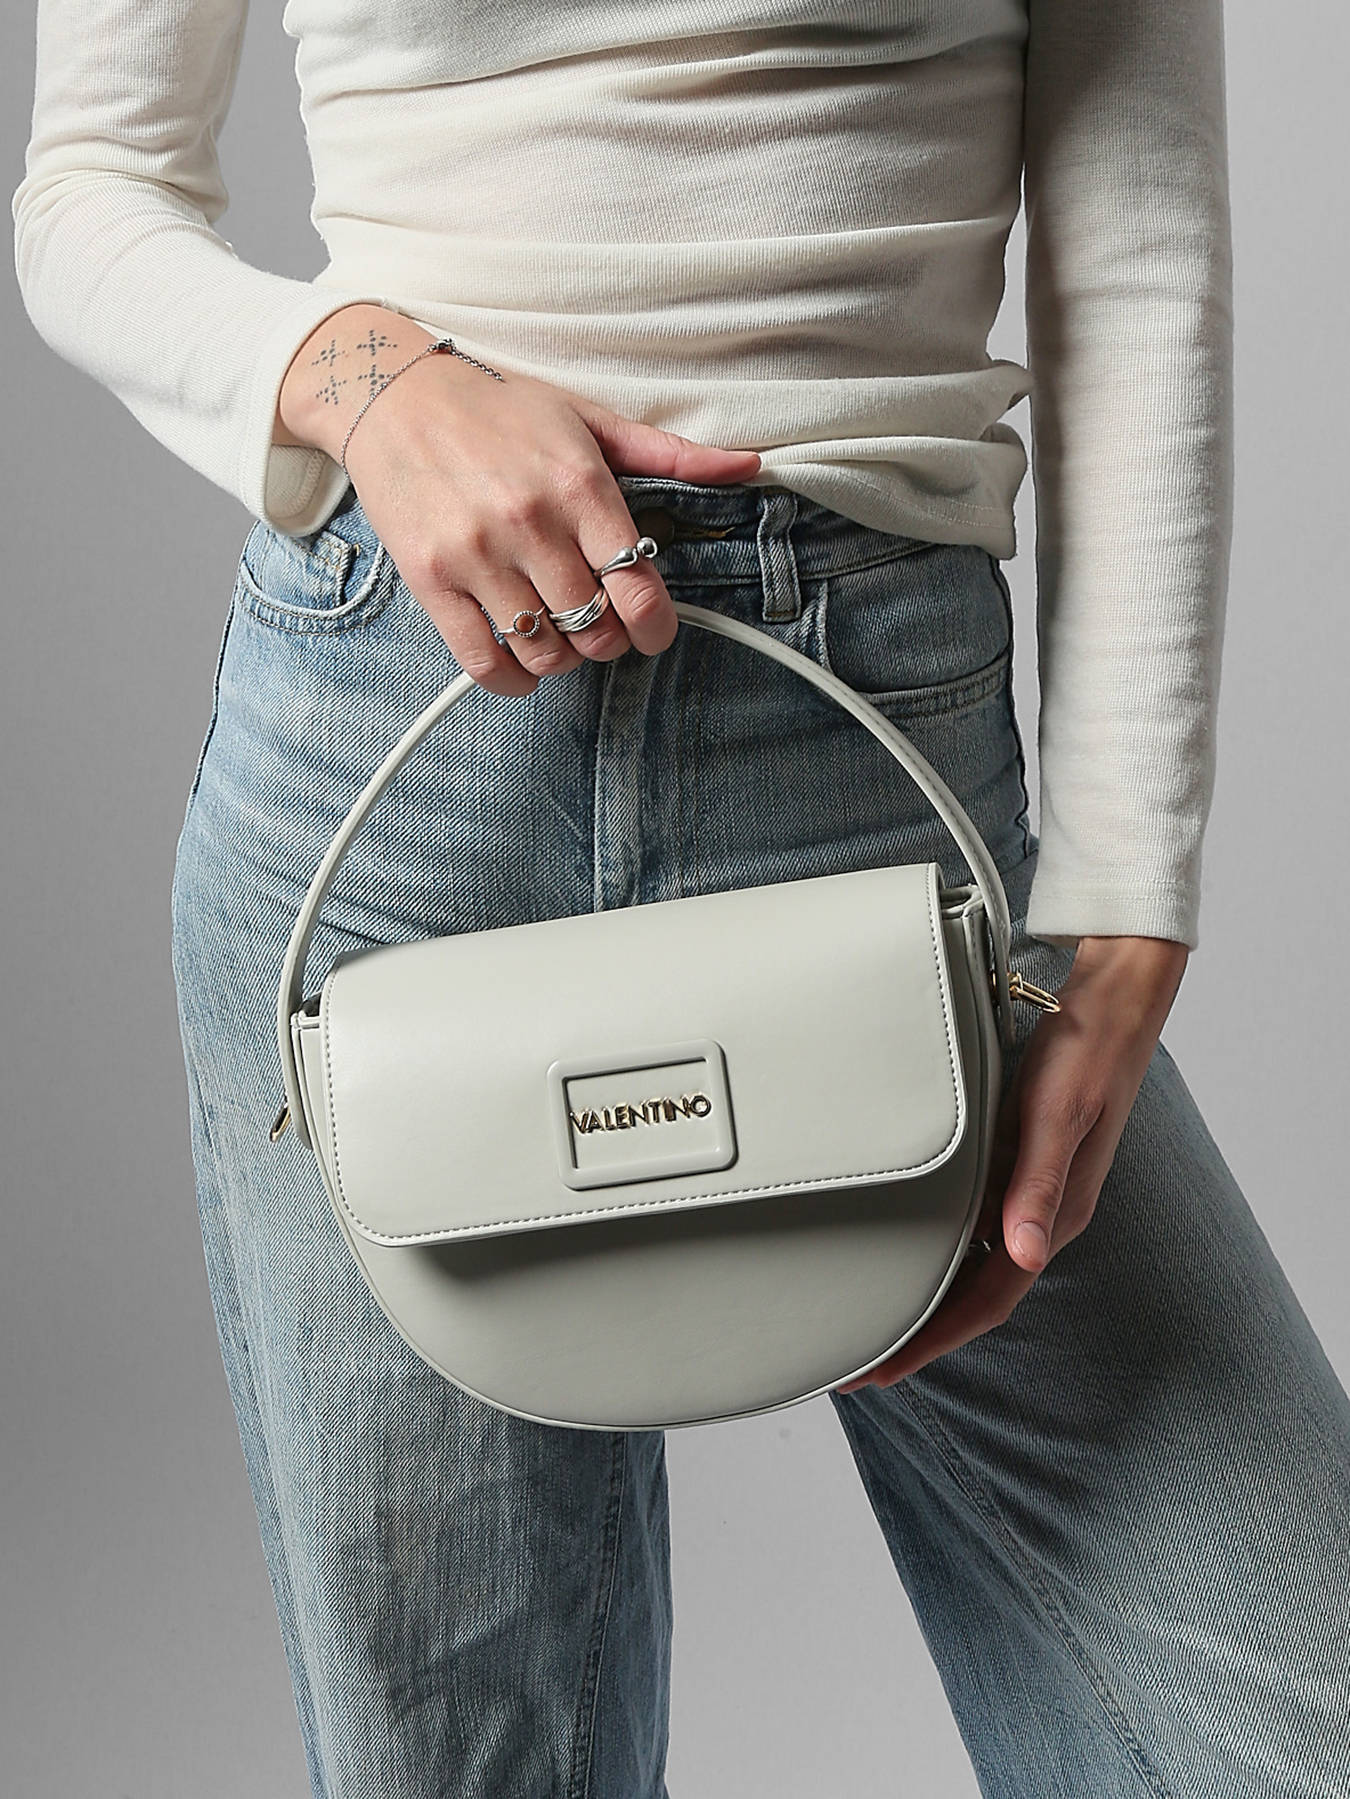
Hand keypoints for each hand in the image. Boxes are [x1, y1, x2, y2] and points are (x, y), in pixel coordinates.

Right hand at [275, 304, 762, 693]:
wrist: (392, 392)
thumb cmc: (500, 407)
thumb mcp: (588, 418)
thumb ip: (668, 453)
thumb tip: (749, 466)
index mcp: (579, 484)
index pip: (637, 587)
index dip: (656, 625)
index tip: (654, 629)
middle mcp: (529, 522)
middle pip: (595, 629)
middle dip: (609, 640)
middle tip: (603, 627)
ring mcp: (475, 554)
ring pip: (544, 652)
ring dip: (562, 660)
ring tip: (560, 635)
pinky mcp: (430, 579)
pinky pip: (484, 661)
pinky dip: (513, 679)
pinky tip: (523, 664)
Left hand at [834, 933, 1189, 1392]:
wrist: (1115, 1009)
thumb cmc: (1083, 1056)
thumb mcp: (1056, 1117)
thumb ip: (1037, 1184)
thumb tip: (1025, 1253)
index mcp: (1053, 1216)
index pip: (986, 1302)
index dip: (934, 1342)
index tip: (882, 1373)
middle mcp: (1042, 1216)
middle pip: (977, 1298)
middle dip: (923, 1337)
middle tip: (863, 1364)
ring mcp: (1034, 1194)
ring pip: (976, 1269)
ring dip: (933, 1302)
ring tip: (882, 1323)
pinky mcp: (1023, 1168)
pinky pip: (977, 1232)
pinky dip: (944, 1257)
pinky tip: (917, 1255)